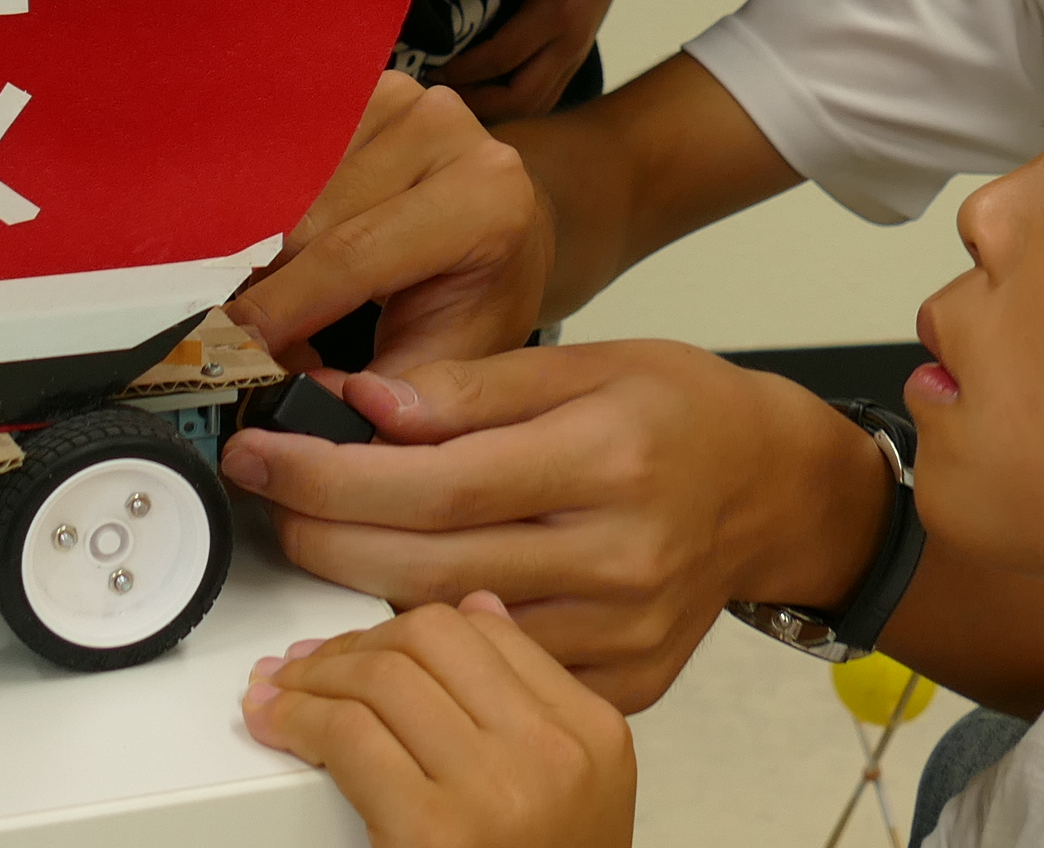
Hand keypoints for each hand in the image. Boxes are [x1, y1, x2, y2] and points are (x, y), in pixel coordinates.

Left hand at [221, 341, 888, 709]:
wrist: (776, 491)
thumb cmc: (683, 413)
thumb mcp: (589, 361)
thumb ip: (472, 388)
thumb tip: (366, 405)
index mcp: (608, 458)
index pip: (435, 482)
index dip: (331, 475)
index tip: (267, 455)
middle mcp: (618, 555)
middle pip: (426, 567)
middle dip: (322, 536)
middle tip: (272, 501)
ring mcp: (621, 631)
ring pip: (453, 630)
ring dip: (363, 593)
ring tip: (321, 543)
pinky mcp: (622, 682)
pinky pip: (501, 671)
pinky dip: (437, 641)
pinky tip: (399, 599)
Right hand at [233, 72, 552, 372]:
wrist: (508, 225)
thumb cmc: (478, 295)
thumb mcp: (448, 360)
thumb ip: (384, 394)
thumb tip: (297, 408)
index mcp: (484, 196)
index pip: (353, 255)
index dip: (279, 309)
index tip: (225, 352)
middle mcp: (443, 128)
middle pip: (305, 216)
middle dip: (261, 288)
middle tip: (239, 344)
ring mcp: (399, 96)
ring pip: (281, 181)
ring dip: (255, 247)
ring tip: (263, 301)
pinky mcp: (359, 84)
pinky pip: (280, 151)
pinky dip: (260, 204)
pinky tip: (265, 247)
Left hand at [246, 593, 637, 847]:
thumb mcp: (576, 788)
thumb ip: (530, 699)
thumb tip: (474, 614)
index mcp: (592, 733)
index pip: (487, 632)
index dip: (408, 628)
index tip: (367, 645)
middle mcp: (550, 752)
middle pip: (432, 640)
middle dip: (355, 643)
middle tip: (311, 667)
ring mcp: (494, 791)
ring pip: (382, 676)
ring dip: (313, 676)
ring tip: (282, 693)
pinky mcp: (430, 833)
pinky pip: (348, 737)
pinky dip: (296, 720)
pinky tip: (277, 725)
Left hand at [433, 0, 666, 123]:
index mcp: (555, 12)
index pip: (499, 58)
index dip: (460, 69)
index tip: (426, 67)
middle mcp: (571, 42)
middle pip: (520, 98)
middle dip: (476, 103)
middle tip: (438, 93)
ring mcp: (580, 52)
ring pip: (538, 104)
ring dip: (498, 110)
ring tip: (458, 99)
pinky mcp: (581, 53)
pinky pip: (549, 93)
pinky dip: (517, 101)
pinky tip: (488, 92)